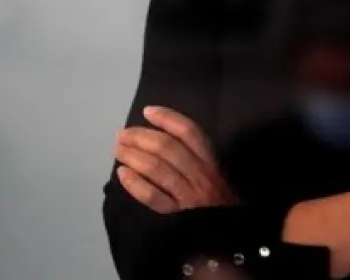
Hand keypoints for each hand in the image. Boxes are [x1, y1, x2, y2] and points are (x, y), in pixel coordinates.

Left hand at [114, 106, 237, 213]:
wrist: (231, 237)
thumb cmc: (221, 203)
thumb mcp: (218, 176)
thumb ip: (198, 158)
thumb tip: (163, 137)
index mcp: (212, 162)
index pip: (189, 132)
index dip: (167, 119)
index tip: (147, 112)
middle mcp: (201, 175)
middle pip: (167, 148)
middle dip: (141, 137)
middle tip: (122, 135)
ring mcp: (188, 196)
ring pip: (157, 169)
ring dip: (134, 156)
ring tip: (118, 150)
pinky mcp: (177, 216)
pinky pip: (153, 197)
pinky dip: (135, 184)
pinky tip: (123, 174)